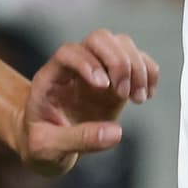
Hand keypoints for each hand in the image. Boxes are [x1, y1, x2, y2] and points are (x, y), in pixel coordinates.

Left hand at [18, 29, 159, 176]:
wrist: (45, 144)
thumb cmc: (39, 143)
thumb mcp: (48, 148)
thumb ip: (79, 139)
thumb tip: (116, 133)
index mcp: (51, 78)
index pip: (69, 53)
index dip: (88, 63)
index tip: (103, 87)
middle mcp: (75, 67)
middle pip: (98, 39)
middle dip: (117, 61)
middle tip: (123, 94)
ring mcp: (97, 70)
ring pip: (120, 43)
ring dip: (136, 66)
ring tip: (138, 98)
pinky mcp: (115, 80)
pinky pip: (136, 60)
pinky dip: (148, 71)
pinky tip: (147, 94)